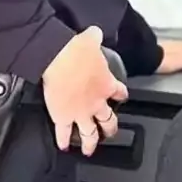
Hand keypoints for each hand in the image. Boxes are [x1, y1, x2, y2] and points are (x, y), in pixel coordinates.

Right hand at [41, 26, 128, 155]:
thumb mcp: (92, 40)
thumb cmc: (78, 50)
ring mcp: (80, 112)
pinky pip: (63, 133)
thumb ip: (95, 38)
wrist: (60, 59)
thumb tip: (94, 32)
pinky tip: (63, 147)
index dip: (121, 95)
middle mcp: (97, 102)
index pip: (119, 92)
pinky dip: (62, 141)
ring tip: (90, 149)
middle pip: (108, 120)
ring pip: (89, 133)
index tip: (121, 97)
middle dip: (110, 128)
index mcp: (107, 84)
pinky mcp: (62, 117)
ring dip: (90, 142)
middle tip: (111, 132)